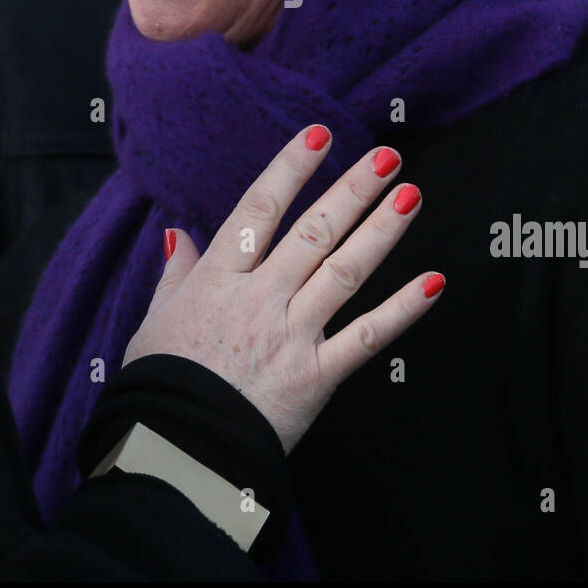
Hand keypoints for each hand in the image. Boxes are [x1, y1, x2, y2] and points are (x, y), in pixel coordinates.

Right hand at [123, 125, 442, 452]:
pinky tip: (434, 282)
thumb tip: (179, 235)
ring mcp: (292, 334)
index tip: (319, 134)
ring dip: (380, 231)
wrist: (176, 453)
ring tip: (410, 195)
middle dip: (352, 189)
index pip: (259, 210)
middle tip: (386, 157)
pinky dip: (403, 310)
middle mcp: (260, 298)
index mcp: (218, 281)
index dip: (290, 168)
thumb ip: (174, 276)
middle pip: (313, 231)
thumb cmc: (159, 389)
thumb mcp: (153, 323)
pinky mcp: (317, 375)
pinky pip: (367, 337)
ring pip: (343, 271)